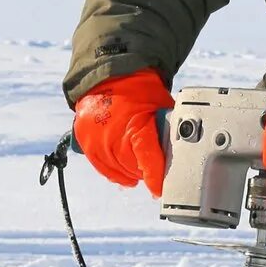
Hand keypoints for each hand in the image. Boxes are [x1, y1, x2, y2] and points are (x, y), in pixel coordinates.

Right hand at [72, 69, 172, 194]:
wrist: (110, 75)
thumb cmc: (139, 92)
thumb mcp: (161, 108)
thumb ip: (167, 132)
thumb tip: (180, 153)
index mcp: (136, 125)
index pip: (148, 160)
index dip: (155, 178)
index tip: (160, 190)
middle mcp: (113, 135)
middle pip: (133, 169)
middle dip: (145, 171)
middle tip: (153, 166)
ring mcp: (96, 139)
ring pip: (118, 171)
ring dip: (130, 172)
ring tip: (139, 168)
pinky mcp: (85, 141)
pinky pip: (102, 167)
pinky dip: (114, 172)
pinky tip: (125, 176)